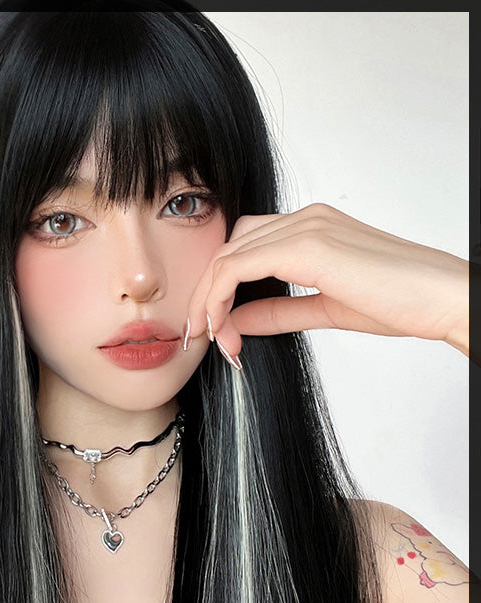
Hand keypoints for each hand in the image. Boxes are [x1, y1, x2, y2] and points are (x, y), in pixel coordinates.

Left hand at [186, 203, 469, 361]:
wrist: (443, 299)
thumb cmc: (400, 302)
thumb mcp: (323, 309)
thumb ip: (277, 311)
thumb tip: (235, 320)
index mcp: (311, 227)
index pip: (244, 249)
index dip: (220, 290)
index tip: (218, 331)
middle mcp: (304, 218)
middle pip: (228, 250)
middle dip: (207, 296)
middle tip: (205, 338)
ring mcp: (305, 226)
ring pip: (226, 257)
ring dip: (208, 300)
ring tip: (212, 339)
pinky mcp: (306, 244)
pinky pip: (237, 267)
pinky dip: (218, 297)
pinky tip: (221, 327)